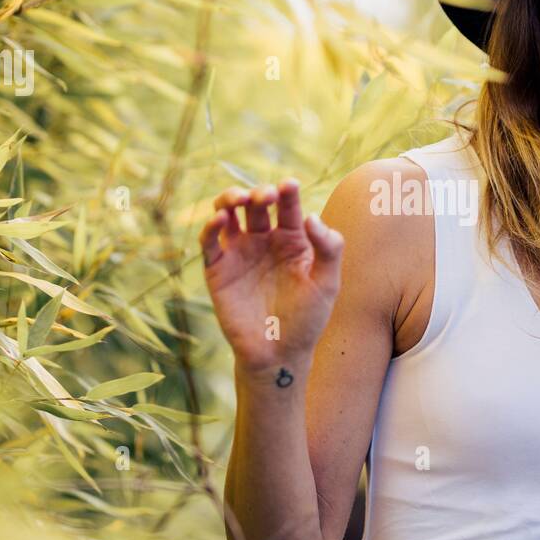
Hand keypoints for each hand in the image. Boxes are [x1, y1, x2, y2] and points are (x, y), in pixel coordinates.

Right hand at [199, 179, 343, 372]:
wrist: (279, 354)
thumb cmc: (308, 320)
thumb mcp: (327, 284)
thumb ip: (329, 249)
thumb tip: (312, 217)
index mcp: (293, 239)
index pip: (288, 206)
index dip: (287, 191)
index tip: (289, 185)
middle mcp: (265, 240)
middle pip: (256, 203)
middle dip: (259, 193)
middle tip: (265, 196)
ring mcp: (240, 252)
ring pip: (229, 213)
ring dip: (230, 199)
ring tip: (238, 200)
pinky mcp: (218, 269)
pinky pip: (210, 241)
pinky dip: (211, 227)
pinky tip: (220, 220)